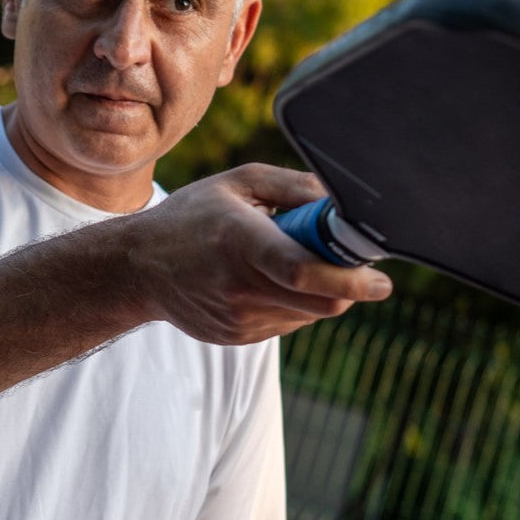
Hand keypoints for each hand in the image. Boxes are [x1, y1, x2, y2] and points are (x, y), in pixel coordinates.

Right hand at [127, 163, 392, 344]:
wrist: (137, 268)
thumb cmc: (192, 217)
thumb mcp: (239, 182)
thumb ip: (294, 187)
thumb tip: (344, 202)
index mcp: (240, 241)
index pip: (304, 271)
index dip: (351, 280)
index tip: (382, 280)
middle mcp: (240, 286)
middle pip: (321, 302)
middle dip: (349, 285)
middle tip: (350, 262)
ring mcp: (239, 319)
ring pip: (309, 313)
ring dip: (318, 291)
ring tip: (284, 260)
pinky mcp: (238, 337)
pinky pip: (288, 322)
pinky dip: (293, 302)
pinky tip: (263, 280)